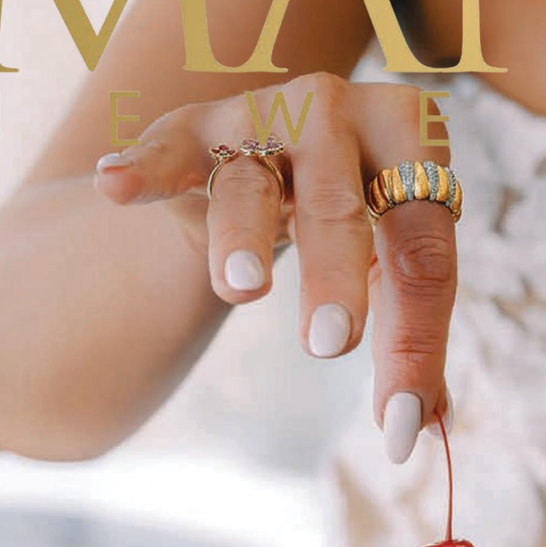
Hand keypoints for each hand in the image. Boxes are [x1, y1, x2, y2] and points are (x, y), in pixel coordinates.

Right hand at [93, 74, 454, 462]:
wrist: (277, 150)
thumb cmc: (353, 220)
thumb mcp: (389, 264)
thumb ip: (409, 338)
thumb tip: (430, 430)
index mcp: (413, 143)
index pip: (423, 255)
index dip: (415, 343)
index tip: (401, 426)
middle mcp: (340, 116)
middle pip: (340, 210)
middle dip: (337, 277)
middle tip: (331, 343)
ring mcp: (262, 117)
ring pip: (251, 186)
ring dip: (244, 237)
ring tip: (243, 286)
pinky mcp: (192, 130)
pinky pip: (165, 151)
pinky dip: (142, 169)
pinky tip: (115, 187)